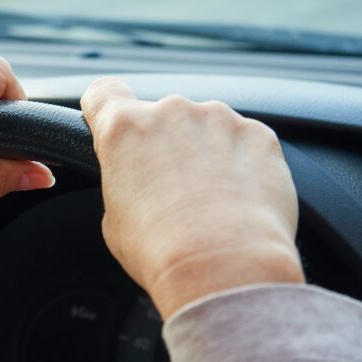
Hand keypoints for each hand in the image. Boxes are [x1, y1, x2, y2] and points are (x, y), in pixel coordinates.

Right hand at [81, 78, 303, 318]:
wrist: (223, 268)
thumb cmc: (162, 251)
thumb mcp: (114, 220)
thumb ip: (123, 182)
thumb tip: (138, 184)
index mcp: (124, 129)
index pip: (103, 93)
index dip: (105, 109)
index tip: (110, 122)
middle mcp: (170, 112)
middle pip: (161, 117)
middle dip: (165, 144)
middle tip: (171, 189)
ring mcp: (219, 119)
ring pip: (206, 128)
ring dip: (205, 152)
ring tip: (210, 201)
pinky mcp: (259, 135)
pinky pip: (244, 141)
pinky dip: (242, 163)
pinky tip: (238, 200)